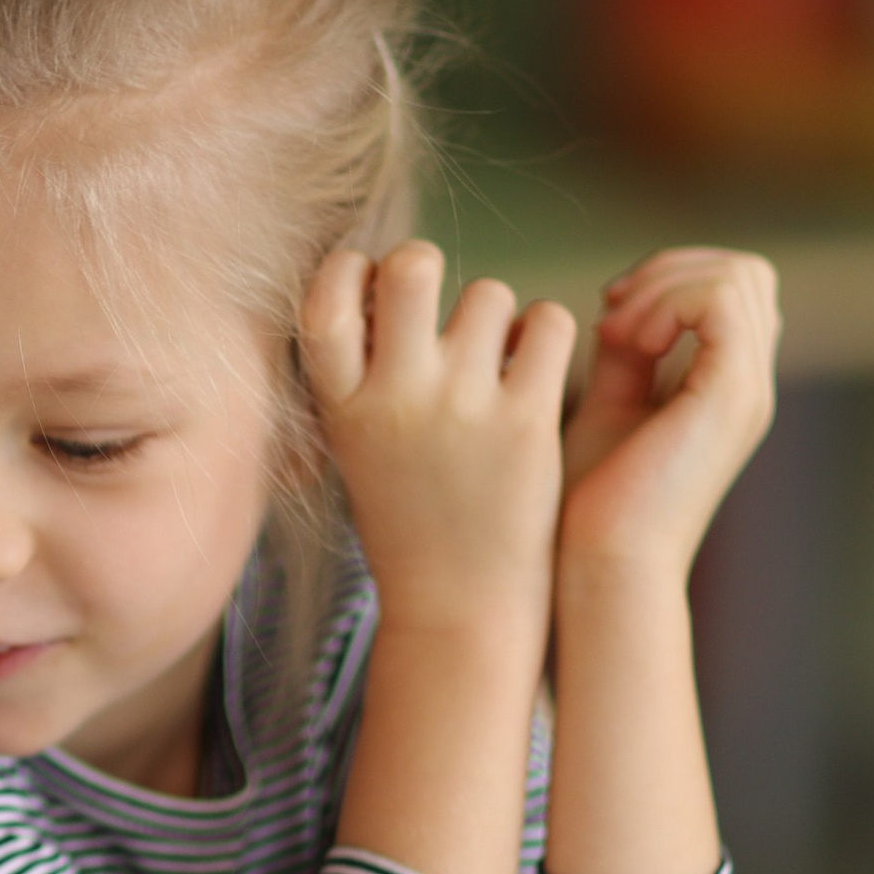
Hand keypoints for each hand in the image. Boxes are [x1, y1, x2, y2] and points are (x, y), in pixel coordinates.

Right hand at [301, 240, 577, 648]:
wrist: (458, 606)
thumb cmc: (407, 521)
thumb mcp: (354, 450)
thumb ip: (359, 376)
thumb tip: (380, 286)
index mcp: (342, 407)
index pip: (326, 297)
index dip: (351, 271)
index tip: (372, 289)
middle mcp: (395, 398)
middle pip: (409, 267)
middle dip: (426, 267)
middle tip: (439, 303)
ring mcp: (462, 406)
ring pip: (490, 293)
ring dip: (496, 315)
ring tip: (494, 361)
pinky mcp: (527, 421)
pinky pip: (548, 324)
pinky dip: (545, 334)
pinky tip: (534, 369)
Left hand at [559, 247, 779, 586]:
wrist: (598, 567)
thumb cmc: (588, 506)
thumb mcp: (606, 407)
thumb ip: (626, 355)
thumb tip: (621, 306)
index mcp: (723, 386)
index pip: (730, 288)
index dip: (668, 277)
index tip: (607, 312)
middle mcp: (747, 385)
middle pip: (744, 272)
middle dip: (669, 269)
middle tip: (610, 313)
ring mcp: (747, 391)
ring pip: (738, 276)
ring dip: (663, 285)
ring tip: (614, 331)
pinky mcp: (731, 397)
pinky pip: (721, 302)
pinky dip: (667, 304)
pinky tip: (624, 341)